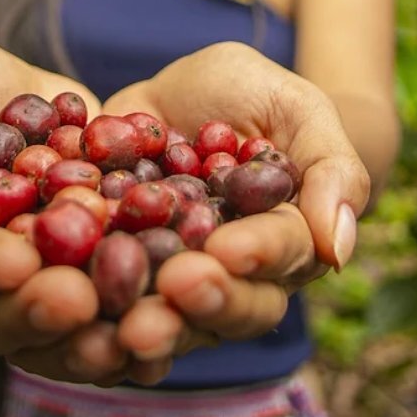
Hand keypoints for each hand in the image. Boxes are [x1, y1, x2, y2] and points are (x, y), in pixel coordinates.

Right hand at [0, 38, 172, 383]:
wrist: (15, 86)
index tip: (16, 263)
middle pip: (6, 312)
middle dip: (43, 310)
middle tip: (82, 302)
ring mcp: (44, 281)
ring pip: (64, 325)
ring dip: (97, 333)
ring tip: (134, 328)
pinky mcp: (96, 268)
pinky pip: (118, 301)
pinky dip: (145, 310)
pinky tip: (179, 310)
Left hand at [103, 41, 369, 357]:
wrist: (184, 90)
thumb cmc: (253, 93)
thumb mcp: (296, 107)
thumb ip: (331, 167)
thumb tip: (340, 249)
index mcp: (288, 238)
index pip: (283, 253)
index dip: (258, 254)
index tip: (228, 249)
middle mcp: (234, 272)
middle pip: (230, 304)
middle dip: (205, 300)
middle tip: (174, 288)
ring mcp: (176, 274)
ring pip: (172, 316)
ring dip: (153, 323)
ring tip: (126, 326)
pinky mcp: (121, 264)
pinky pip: (110, 300)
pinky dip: (94, 314)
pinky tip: (76, 315)